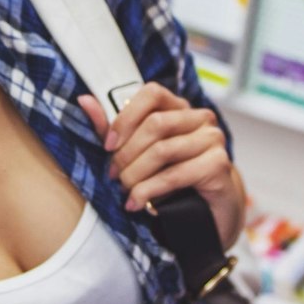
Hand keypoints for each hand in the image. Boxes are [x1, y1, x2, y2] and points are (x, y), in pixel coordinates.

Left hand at [77, 86, 244, 246]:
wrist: (210, 210)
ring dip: (136, 175)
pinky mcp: (218, 165)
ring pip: (162, 150)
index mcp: (180, 107)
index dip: (126, 117)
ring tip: (125, 191)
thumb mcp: (139, 152)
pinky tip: (137, 203)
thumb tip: (84, 100)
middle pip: (155, 124)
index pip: (152, 93)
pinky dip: (149, 191)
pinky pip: (175, 174)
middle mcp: (200, 118)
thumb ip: (114, 128)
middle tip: (114, 176)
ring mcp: (212, 139)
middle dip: (127, 153)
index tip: (108, 144)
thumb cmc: (172, 177)